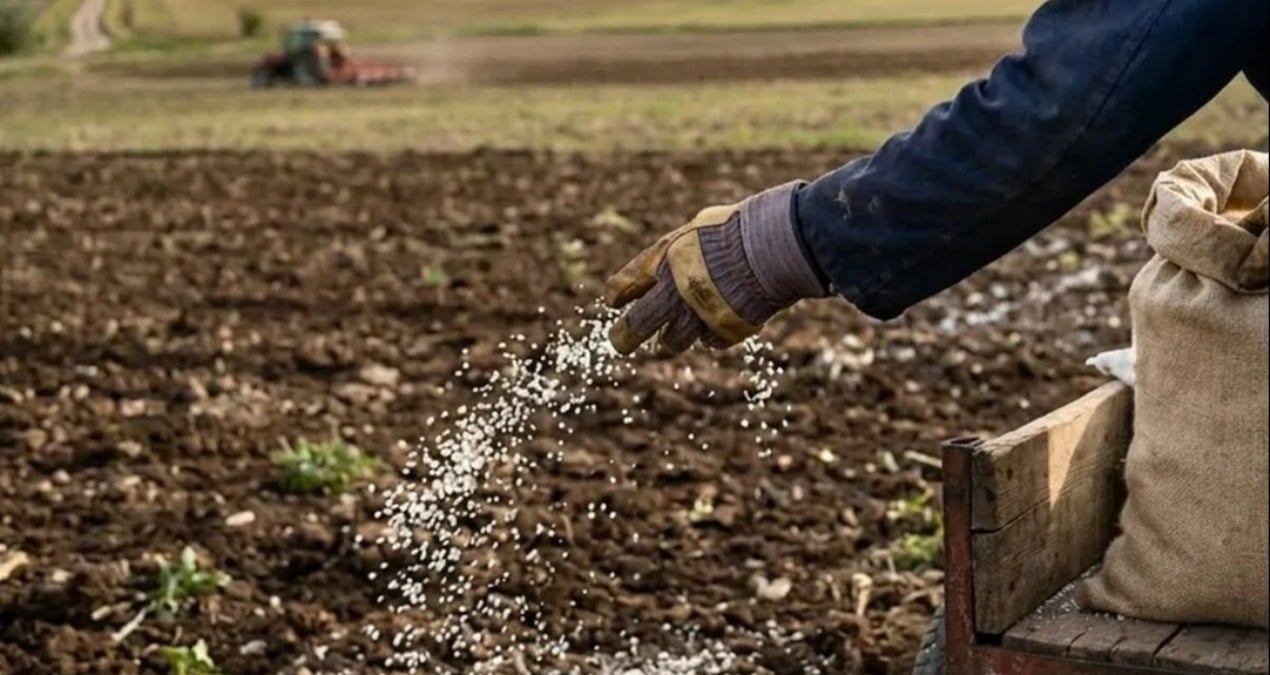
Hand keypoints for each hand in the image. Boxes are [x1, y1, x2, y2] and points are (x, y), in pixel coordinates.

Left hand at [603, 181, 826, 354]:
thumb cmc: (737, 229)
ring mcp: (699, 315)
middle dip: (624, 337)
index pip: (622, 286)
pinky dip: (711, 333)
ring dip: (673, 337)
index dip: (616, 296)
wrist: (776, 244)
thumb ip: (675, 252)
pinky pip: (710, 341)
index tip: (614, 303)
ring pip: (672, 342)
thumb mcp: (696, 229)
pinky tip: (718, 320)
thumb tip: (660, 266)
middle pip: (635, 326)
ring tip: (678, 330)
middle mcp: (674, 292)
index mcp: (662, 260)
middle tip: (620, 342)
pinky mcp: (725, 330)